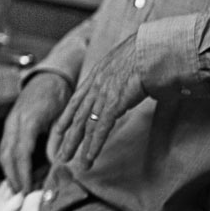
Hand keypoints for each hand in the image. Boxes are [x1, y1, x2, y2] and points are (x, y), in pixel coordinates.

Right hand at [0, 72, 68, 192]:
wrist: (48, 78)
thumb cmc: (58, 96)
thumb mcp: (61, 117)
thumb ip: (55, 140)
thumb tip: (54, 165)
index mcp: (27, 120)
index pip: (21, 152)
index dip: (23, 172)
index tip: (27, 189)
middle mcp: (14, 122)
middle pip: (7, 155)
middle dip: (13, 176)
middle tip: (22, 195)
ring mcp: (9, 124)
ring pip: (3, 152)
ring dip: (9, 172)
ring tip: (18, 188)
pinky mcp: (10, 126)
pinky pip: (5, 147)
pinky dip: (8, 163)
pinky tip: (16, 173)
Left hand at [47, 36, 145, 169]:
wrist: (150, 49)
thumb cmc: (145, 53)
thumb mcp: (126, 63)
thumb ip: (122, 76)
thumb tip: (131, 85)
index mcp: (97, 76)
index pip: (76, 101)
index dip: (66, 117)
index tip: (59, 131)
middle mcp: (95, 86)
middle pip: (76, 116)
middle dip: (67, 137)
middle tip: (60, 154)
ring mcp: (103, 94)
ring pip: (85, 125)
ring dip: (77, 146)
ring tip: (70, 161)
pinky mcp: (114, 103)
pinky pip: (100, 128)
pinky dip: (94, 145)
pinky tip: (89, 157)